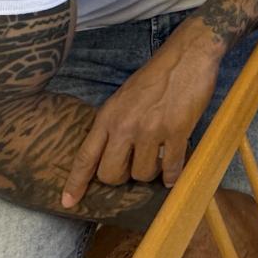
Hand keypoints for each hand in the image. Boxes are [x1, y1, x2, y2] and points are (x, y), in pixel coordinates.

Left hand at [61, 21, 221, 207]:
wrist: (188, 56)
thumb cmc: (156, 74)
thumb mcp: (124, 96)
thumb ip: (115, 123)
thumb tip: (113, 152)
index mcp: (109, 116)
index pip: (86, 157)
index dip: (76, 183)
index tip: (69, 202)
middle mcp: (125, 125)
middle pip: (111, 174)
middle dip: (121, 178)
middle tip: (132, 169)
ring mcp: (151, 130)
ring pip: (141, 174)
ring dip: (150, 174)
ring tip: (157, 161)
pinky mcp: (176, 131)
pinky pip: (170, 167)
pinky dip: (171, 175)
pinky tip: (172, 175)